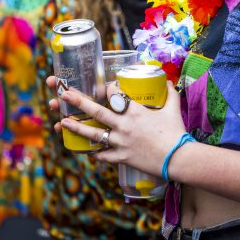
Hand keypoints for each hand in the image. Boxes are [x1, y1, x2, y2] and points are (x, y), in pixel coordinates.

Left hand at [57, 81, 186, 175]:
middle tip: (64, 95)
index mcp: (135, 111)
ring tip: (62, 123)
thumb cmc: (176, 132)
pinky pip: (105, 156)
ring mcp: (121, 142)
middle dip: (78, 102)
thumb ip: (170, 94)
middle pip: (96, 111)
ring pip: (93, 134)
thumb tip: (169, 81)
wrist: (178, 158)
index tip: (100, 86)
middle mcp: (124, 125)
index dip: (106, 88)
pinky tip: (89, 152)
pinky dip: (96, 154)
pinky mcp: (122, 158)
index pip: (114, 95)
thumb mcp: (173, 109)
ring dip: (76, 128)